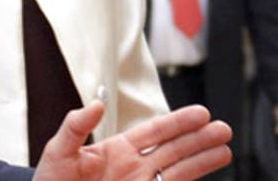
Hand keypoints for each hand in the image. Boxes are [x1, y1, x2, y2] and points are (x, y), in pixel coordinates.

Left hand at [34, 101, 231, 180]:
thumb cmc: (51, 180)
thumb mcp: (59, 150)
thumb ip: (75, 126)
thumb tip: (96, 103)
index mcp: (117, 149)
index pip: (155, 132)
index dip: (178, 122)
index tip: (202, 113)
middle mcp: (134, 168)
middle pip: (174, 150)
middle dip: (199, 140)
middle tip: (224, 129)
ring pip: (178, 172)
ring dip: (202, 162)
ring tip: (226, 151)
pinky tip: (207, 176)